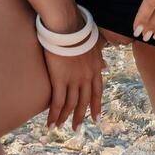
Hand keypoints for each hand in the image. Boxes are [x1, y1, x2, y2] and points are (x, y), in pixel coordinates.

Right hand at [39, 16, 105, 130]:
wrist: (67, 26)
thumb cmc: (78, 30)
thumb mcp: (94, 44)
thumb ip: (99, 57)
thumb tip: (104, 66)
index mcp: (95, 68)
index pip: (97, 91)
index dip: (96, 106)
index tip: (96, 118)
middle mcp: (87, 77)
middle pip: (84, 101)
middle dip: (81, 116)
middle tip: (77, 128)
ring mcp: (74, 79)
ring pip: (71, 104)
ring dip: (65, 117)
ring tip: (60, 126)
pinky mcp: (59, 79)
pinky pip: (58, 102)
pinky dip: (54, 114)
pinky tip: (50, 123)